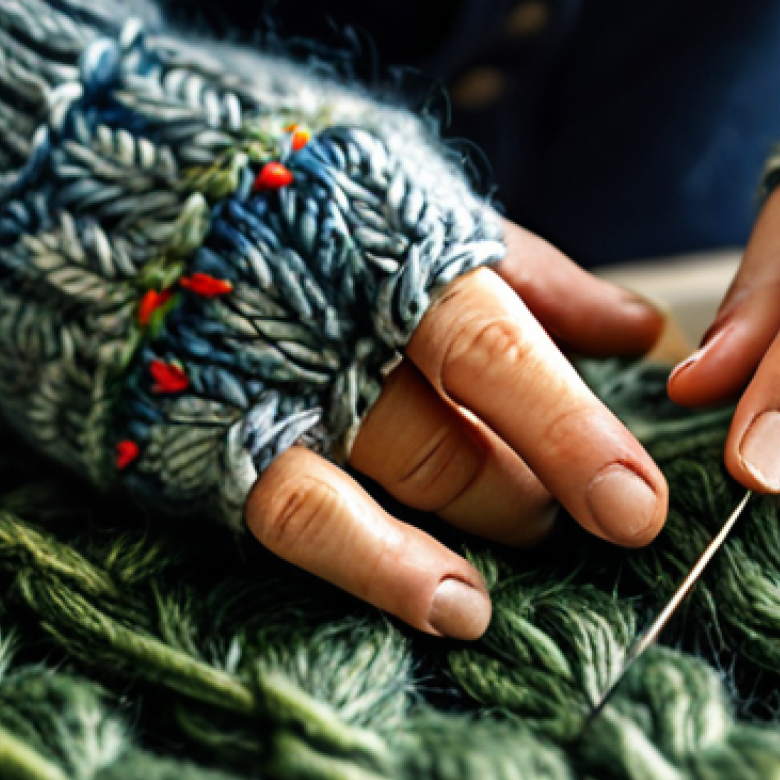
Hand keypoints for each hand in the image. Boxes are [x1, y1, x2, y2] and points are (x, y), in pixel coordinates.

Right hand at [246, 221, 667, 638]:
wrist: (136, 173)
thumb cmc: (308, 190)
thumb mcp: (428, 201)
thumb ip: (537, 273)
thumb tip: (643, 331)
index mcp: (401, 251)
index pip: (497, 351)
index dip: (571, 431)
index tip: (637, 506)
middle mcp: (337, 320)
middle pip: (458, 432)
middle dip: (538, 485)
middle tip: (587, 504)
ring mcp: (273, 382)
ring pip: (399, 477)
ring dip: (480, 526)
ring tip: (530, 540)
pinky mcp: (215, 434)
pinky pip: (299, 517)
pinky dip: (380, 568)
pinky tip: (447, 606)